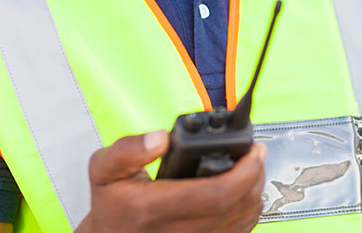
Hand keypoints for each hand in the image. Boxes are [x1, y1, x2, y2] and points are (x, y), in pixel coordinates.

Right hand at [76, 130, 265, 232]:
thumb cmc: (112, 204)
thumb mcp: (105, 169)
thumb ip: (129, 149)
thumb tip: (161, 138)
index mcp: (154, 208)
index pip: (217, 194)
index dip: (246, 171)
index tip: (255, 151)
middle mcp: (177, 231)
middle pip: (238, 205)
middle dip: (256, 175)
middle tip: (256, 155)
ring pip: (244, 219)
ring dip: (255, 191)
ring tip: (250, 170)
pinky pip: (240, 232)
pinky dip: (248, 210)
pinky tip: (243, 193)